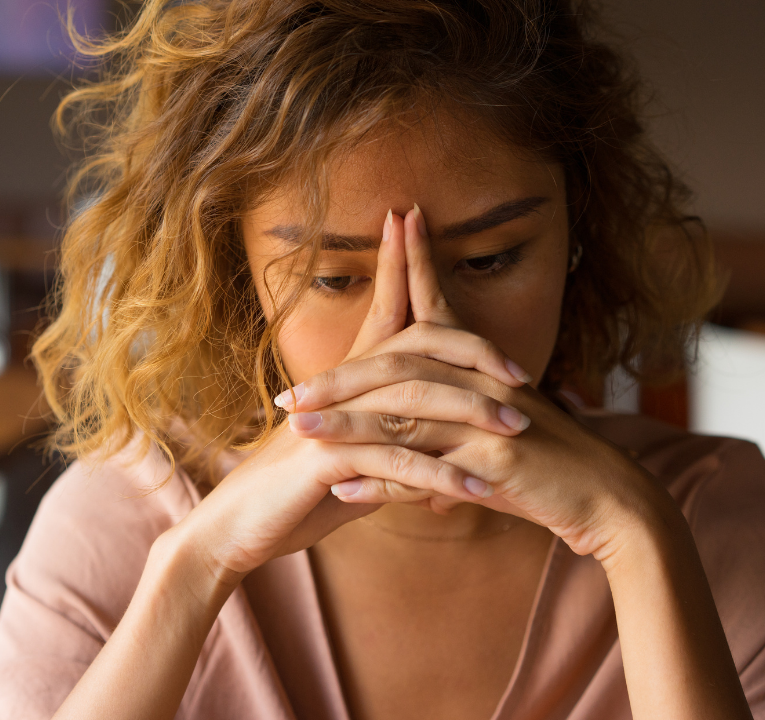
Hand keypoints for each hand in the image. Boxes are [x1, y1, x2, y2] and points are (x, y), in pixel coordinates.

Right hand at [174, 210, 518, 581]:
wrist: (241, 526)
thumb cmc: (299, 491)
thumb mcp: (355, 458)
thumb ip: (394, 440)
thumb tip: (438, 440)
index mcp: (348, 378)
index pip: (386, 309)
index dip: (404, 265)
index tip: (418, 221)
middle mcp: (341, 387)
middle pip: (414, 347)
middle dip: (472, 353)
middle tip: (523, 375)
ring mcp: (333, 419)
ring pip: (413, 402)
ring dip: (471, 415)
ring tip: (518, 429)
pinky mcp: (327, 459)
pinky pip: (396, 462)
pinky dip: (440, 475)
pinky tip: (478, 489)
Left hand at [284, 205, 673, 561]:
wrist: (607, 501)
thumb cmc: (548, 471)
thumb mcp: (493, 440)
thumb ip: (447, 440)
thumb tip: (401, 464)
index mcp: (483, 369)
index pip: (436, 310)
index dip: (410, 267)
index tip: (389, 223)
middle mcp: (483, 384)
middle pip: (399, 366)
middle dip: (339, 379)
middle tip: (286, 394)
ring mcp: (488, 420)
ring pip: (402, 415)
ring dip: (345, 426)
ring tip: (299, 433)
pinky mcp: (495, 460)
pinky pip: (425, 470)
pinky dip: (380, 484)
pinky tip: (342, 491)